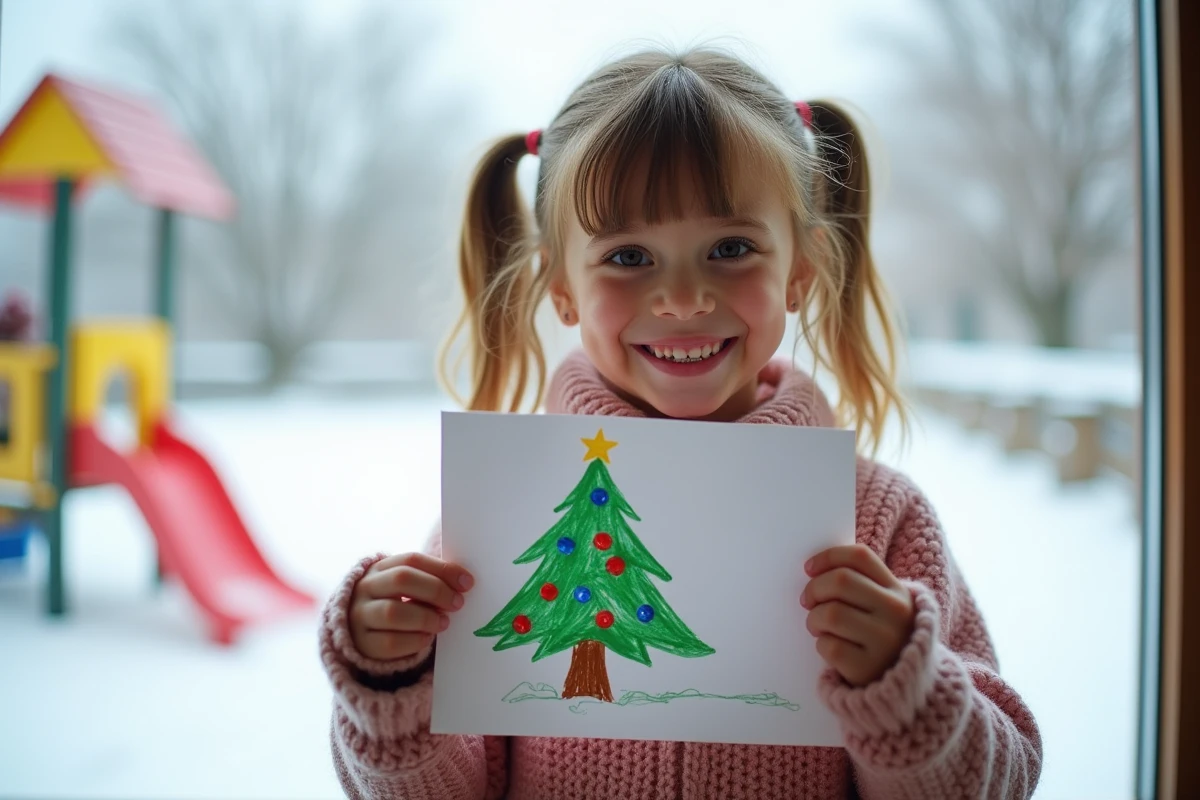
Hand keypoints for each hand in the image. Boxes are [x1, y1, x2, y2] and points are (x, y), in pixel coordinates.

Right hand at [349, 552, 474, 660]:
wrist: (362, 632)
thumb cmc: (394, 603)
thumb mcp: (406, 586)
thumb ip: (429, 581)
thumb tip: (463, 583)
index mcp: (379, 568)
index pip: (412, 559)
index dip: (442, 569)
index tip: (467, 582)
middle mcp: (365, 588)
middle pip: (401, 580)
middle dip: (436, 590)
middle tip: (457, 603)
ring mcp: (360, 616)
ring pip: (393, 612)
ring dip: (426, 617)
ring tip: (443, 622)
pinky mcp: (363, 643)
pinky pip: (390, 642)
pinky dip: (415, 640)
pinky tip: (427, 638)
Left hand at [800, 544, 914, 686]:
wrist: (901, 686)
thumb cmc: (880, 636)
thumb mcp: (883, 607)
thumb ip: (858, 585)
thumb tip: (813, 570)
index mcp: (897, 591)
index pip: (860, 557)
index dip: (829, 557)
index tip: (809, 568)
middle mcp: (896, 612)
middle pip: (840, 581)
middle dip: (814, 588)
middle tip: (807, 600)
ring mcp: (884, 641)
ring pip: (831, 613)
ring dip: (814, 618)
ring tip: (817, 626)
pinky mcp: (867, 667)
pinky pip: (829, 645)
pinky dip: (821, 644)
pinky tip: (830, 646)